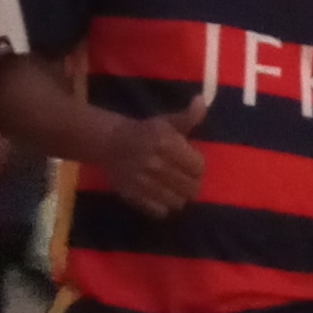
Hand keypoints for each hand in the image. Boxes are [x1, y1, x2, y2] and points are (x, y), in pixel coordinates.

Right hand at [101, 97, 211, 216]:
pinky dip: (163, 207)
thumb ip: (188, 116)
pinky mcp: (133, 196)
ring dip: (179, 197)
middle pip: (191, 187)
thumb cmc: (145, 132)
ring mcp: (143, 182)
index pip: (198, 167)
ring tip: (174, 188)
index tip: (192, 164)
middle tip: (186, 179)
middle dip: (192, 184)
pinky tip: (160, 196)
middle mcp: (155, 163)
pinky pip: (159, 211)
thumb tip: (202, 101)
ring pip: (177, 202)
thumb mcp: (167, 122)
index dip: (198, 167)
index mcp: (166, 143)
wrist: (111, 143)